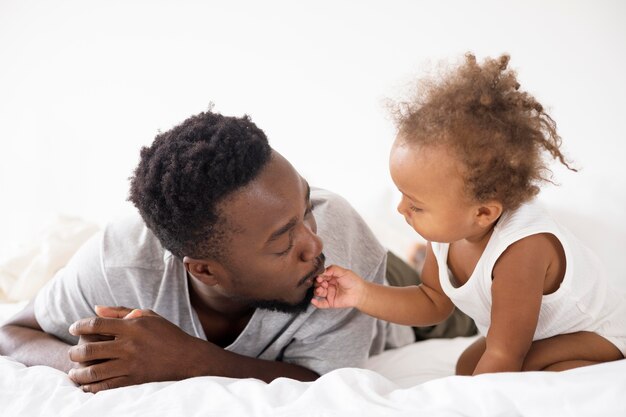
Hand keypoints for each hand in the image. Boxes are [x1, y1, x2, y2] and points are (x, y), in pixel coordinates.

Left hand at [67, 306, 215, 392]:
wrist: (188, 358)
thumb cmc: (167, 334)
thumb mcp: (148, 316)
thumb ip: (120, 312)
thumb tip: (95, 308)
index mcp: (132, 327)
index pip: (96, 324)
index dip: (80, 325)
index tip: (73, 328)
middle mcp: (129, 346)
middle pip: (90, 349)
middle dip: (74, 352)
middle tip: (71, 353)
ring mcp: (131, 364)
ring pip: (94, 371)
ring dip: (78, 373)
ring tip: (74, 372)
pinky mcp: (134, 380)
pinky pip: (107, 386)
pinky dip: (92, 387)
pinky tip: (86, 385)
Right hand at [310, 265, 365, 308]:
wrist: (360, 292)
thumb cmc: (353, 281)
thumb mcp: (343, 272)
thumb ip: (332, 269)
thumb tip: (322, 271)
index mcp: (331, 277)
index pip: (321, 276)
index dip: (319, 276)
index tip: (319, 276)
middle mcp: (329, 285)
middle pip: (318, 284)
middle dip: (317, 283)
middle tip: (320, 282)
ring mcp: (329, 294)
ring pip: (318, 293)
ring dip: (317, 291)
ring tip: (320, 290)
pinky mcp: (330, 302)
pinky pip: (321, 304)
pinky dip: (316, 303)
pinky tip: (313, 301)